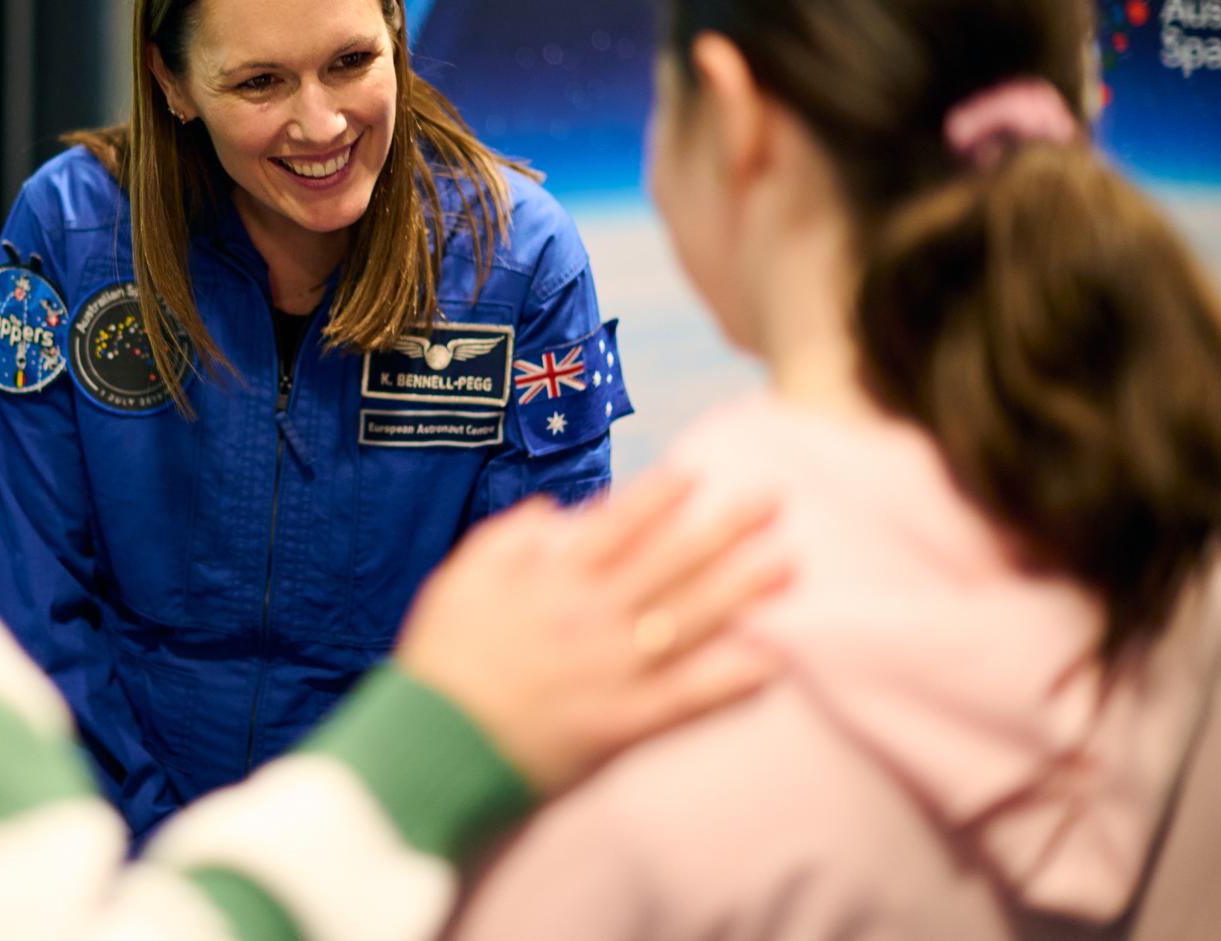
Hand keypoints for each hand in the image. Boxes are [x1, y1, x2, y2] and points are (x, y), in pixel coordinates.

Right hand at [394, 469, 787, 793]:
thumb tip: (553, 510)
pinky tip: (772, 660)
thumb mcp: (457, 579)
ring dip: (743, 590)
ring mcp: (613, 669)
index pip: (620, 522)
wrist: (432, 746)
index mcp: (552, 577)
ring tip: (787, 566)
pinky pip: (689, 697)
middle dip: (725, 528)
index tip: (698, 473)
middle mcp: (591, 614)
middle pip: (672, 562)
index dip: (662, 495)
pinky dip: (732, 680)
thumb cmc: (441, 661)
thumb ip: (506, 537)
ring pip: (692, 620)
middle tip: (773, 501)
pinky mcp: (624, 723)